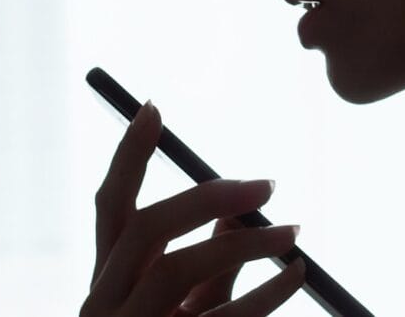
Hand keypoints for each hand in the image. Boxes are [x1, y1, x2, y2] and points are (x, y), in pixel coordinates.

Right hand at [80, 101, 305, 315]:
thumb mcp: (189, 299)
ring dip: (246, 244)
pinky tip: (298, 276)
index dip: (129, 156)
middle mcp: (106, 302)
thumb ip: (211, 254)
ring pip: (181, 270)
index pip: (110, 205)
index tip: (153, 107)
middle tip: (265, 183)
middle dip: (208, 195)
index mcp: (109, 277)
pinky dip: (267, 293)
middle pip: (149, 228)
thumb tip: (243, 203)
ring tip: (294, 232)